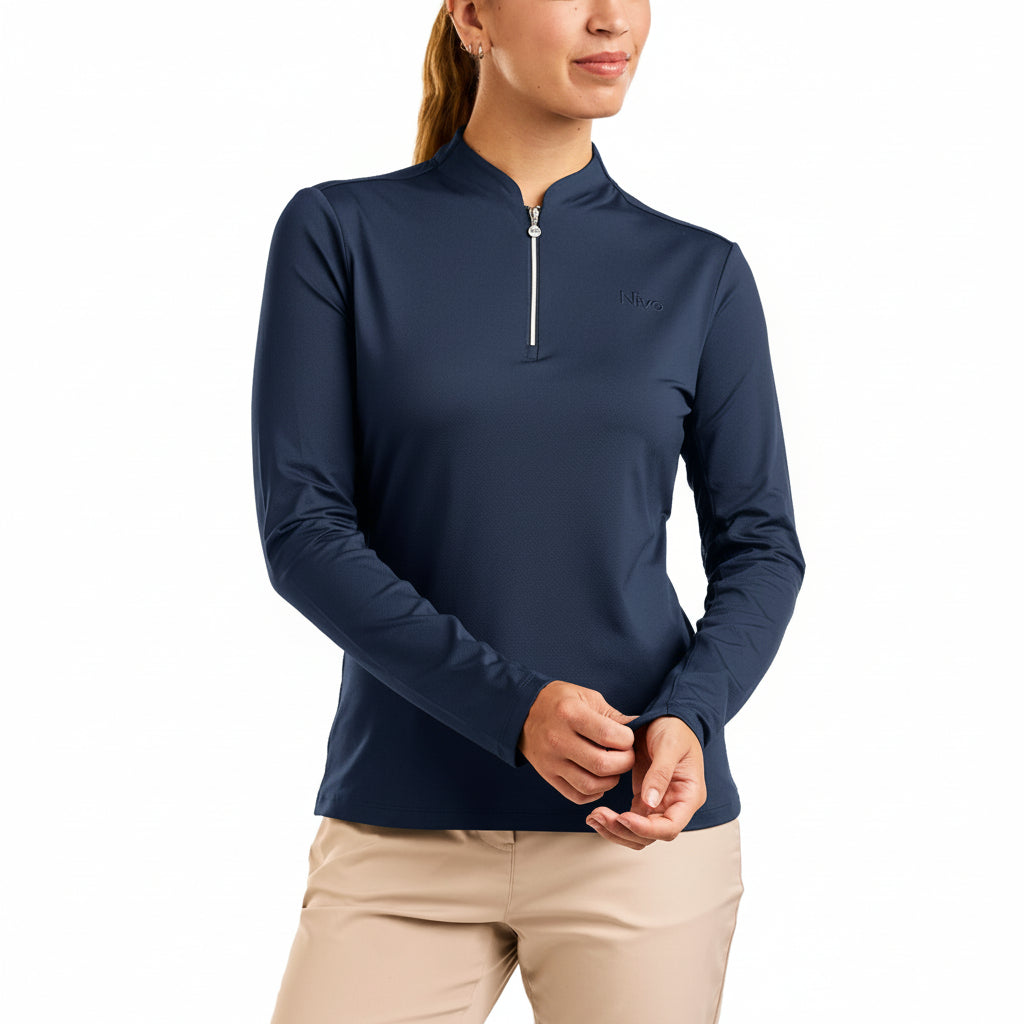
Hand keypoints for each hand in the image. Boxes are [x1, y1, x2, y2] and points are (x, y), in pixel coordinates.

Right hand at [517, 680, 637, 803]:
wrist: (524, 712)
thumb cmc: (560, 701)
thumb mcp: (587, 697)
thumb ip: (613, 716)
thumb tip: (641, 728)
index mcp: (570, 713)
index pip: (608, 735)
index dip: (627, 740)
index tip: (627, 738)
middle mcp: (558, 739)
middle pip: (602, 764)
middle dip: (624, 763)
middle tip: (625, 756)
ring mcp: (551, 760)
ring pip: (591, 785)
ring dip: (611, 781)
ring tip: (613, 768)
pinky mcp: (548, 776)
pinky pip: (577, 795)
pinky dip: (594, 793)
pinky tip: (599, 779)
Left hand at [585, 716, 706, 849]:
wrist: (667, 719)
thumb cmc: (675, 730)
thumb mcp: (670, 746)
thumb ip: (660, 773)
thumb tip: (651, 803)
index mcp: (689, 796)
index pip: (669, 827)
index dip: (646, 828)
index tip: (624, 818)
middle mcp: (675, 806)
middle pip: (650, 836)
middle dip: (624, 831)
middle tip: (599, 816)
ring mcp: (658, 805)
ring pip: (637, 833)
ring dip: (615, 830)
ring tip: (593, 817)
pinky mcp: (644, 799)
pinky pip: (629, 821)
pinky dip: (613, 822)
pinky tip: (596, 815)